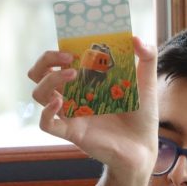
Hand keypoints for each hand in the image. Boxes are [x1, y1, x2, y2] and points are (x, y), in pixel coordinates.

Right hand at [28, 36, 157, 176]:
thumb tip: (135, 38)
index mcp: (85, 82)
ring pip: (39, 94)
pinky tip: (60, 102)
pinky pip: (46, 123)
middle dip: (46, 60)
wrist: (144, 148)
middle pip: (39, 74)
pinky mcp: (72, 132)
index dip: (58, 50)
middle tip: (69, 57)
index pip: (58, 61)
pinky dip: (46, 112)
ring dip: (49, 80)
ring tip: (73, 75)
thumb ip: (147, 57)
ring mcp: (70, 114)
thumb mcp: (147, 82)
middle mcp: (73, 96)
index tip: (75, 44)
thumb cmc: (142, 117)